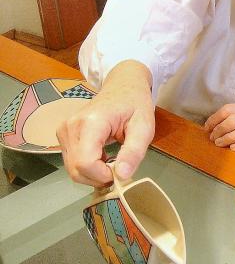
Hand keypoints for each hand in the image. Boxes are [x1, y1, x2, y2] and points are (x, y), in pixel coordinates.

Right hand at [56, 61, 154, 185]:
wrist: (123, 86)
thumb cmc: (135, 104)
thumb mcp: (144, 127)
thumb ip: (134, 151)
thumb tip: (122, 176)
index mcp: (91, 122)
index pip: (85, 162)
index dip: (102, 175)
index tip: (121, 172)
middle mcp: (71, 127)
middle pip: (76, 169)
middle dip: (99, 177)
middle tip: (120, 169)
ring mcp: (63, 131)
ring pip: (73, 169)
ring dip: (94, 173)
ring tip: (113, 160)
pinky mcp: (63, 135)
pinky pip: (72, 162)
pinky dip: (88, 167)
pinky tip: (103, 157)